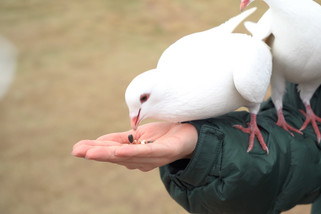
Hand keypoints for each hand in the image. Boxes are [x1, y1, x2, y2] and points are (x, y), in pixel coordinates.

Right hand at [72, 122, 197, 171]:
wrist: (190, 134)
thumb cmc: (163, 136)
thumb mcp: (138, 135)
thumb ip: (120, 139)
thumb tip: (98, 141)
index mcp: (133, 154)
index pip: (111, 151)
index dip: (94, 149)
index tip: (76, 148)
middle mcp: (141, 160)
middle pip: (116, 156)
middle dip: (96, 154)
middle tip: (77, 151)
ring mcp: (153, 158)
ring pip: (128, 156)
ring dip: (109, 154)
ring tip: (92, 152)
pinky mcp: (165, 152)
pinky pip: (147, 153)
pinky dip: (132, 153)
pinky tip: (120, 152)